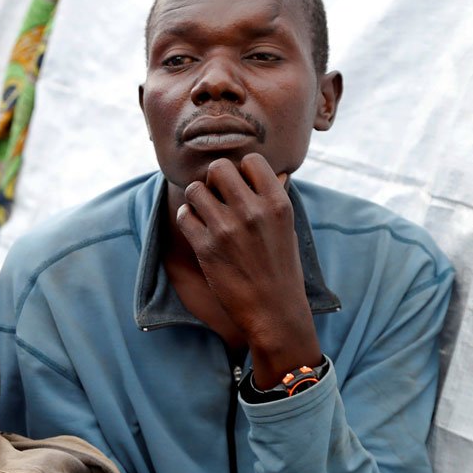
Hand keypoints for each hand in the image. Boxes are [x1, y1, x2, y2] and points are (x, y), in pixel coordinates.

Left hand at [175, 154, 321, 384]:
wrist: (273, 311)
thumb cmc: (282, 269)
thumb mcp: (288, 229)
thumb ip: (276, 199)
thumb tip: (276, 173)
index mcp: (278, 203)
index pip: (251, 160)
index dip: (241, 170)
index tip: (239, 186)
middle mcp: (253, 211)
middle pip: (219, 168)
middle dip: (213, 179)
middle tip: (216, 196)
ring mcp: (227, 229)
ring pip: (196, 189)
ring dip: (197, 199)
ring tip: (205, 213)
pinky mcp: (206, 247)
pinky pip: (184, 215)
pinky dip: (187, 218)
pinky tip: (197, 228)